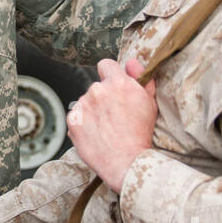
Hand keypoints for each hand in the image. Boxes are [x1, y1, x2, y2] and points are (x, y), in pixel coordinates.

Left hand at [66, 57, 155, 192]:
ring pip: (86, 102)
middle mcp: (97, 90)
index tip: (114, 86)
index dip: (111, 75)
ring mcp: (83, 105)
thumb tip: (131, 61)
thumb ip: (141, 77)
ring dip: (93, 110)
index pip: (106, 64)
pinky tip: (96, 134)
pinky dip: (83, 123)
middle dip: (104, 96)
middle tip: (115, 116)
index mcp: (117, 82)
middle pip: (97, 86)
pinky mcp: (72, 121)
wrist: (127, 162)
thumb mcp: (149, 102)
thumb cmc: (141, 132)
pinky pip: (77, 116)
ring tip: (106, 128)